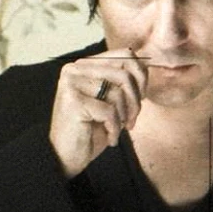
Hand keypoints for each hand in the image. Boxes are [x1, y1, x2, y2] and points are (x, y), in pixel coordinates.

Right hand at [49, 48, 147, 178]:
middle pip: (124, 74)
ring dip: (125, 116)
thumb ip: (122, 81)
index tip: (140, 98)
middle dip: (135, 101)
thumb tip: (146, 63)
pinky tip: (110, 137)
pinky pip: (109, 112)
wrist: (66, 156)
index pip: (125, 55)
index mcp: (85, 64)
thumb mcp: (110, 100)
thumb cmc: (90, 129)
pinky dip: (115, 128)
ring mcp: (72, 84)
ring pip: (118, 93)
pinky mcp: (73, 102)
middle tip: (131, 120)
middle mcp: (75, 69)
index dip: (141, 77)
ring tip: (117, 129)